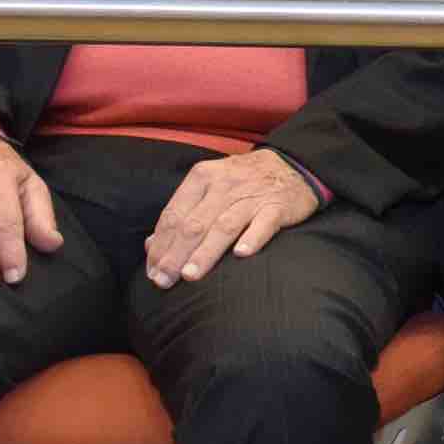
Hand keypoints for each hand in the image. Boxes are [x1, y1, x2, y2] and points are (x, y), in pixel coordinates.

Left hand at [141, 147, 320, 287]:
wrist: (293, 164)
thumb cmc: (243, 181)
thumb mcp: (209, 186)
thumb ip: (182, 213)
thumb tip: (151, 244)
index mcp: (202, 178)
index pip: (174, 215)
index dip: (161, 244)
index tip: (152, 270)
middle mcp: (223, 185)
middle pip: (194, 224)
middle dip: (175, 254)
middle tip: (164, 280)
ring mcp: (251, 196)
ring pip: (223, 226)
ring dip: (206, 252)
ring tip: (190, 275)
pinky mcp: (277, 206)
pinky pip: (263, 223)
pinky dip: (252, 238)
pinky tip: (242, 254)